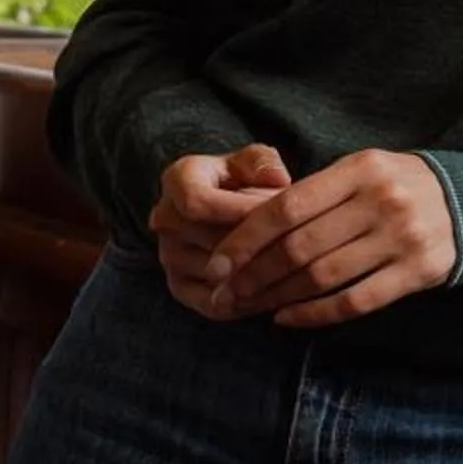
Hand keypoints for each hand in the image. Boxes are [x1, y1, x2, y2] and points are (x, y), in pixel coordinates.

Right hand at [148, 145, 291, 318]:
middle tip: (297, 246)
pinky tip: (280, 292)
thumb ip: (262, 163)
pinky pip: (213, 303)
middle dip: (256, 243)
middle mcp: (165, 219)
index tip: (278, 212)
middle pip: (208, 241)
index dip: (238, 210)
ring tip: (295, 269)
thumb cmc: (245, 178)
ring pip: (214, 275)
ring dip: (256, 275)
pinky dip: (248, 302)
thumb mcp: (254, 159)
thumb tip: (279, 180)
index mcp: (177, 179)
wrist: (225, 205)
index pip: (197, 202)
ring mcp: (169, 256)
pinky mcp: (179, 287)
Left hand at [203, 149, 458, 327]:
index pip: (288, 206)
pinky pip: (355, 301)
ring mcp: (404, 237)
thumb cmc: (397, 186)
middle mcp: (383, 201)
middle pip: (301, 246)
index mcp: (361, 169)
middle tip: (226, 294)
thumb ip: (316, 193)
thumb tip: (246, 232)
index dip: (246, 238)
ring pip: (323, 277)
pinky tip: (288, 317)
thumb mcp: (362, 171)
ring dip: (278, 297)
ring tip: (250, 307)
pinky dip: (315, 313)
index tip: (217, 263)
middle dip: (254, 275)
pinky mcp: (419, 271)